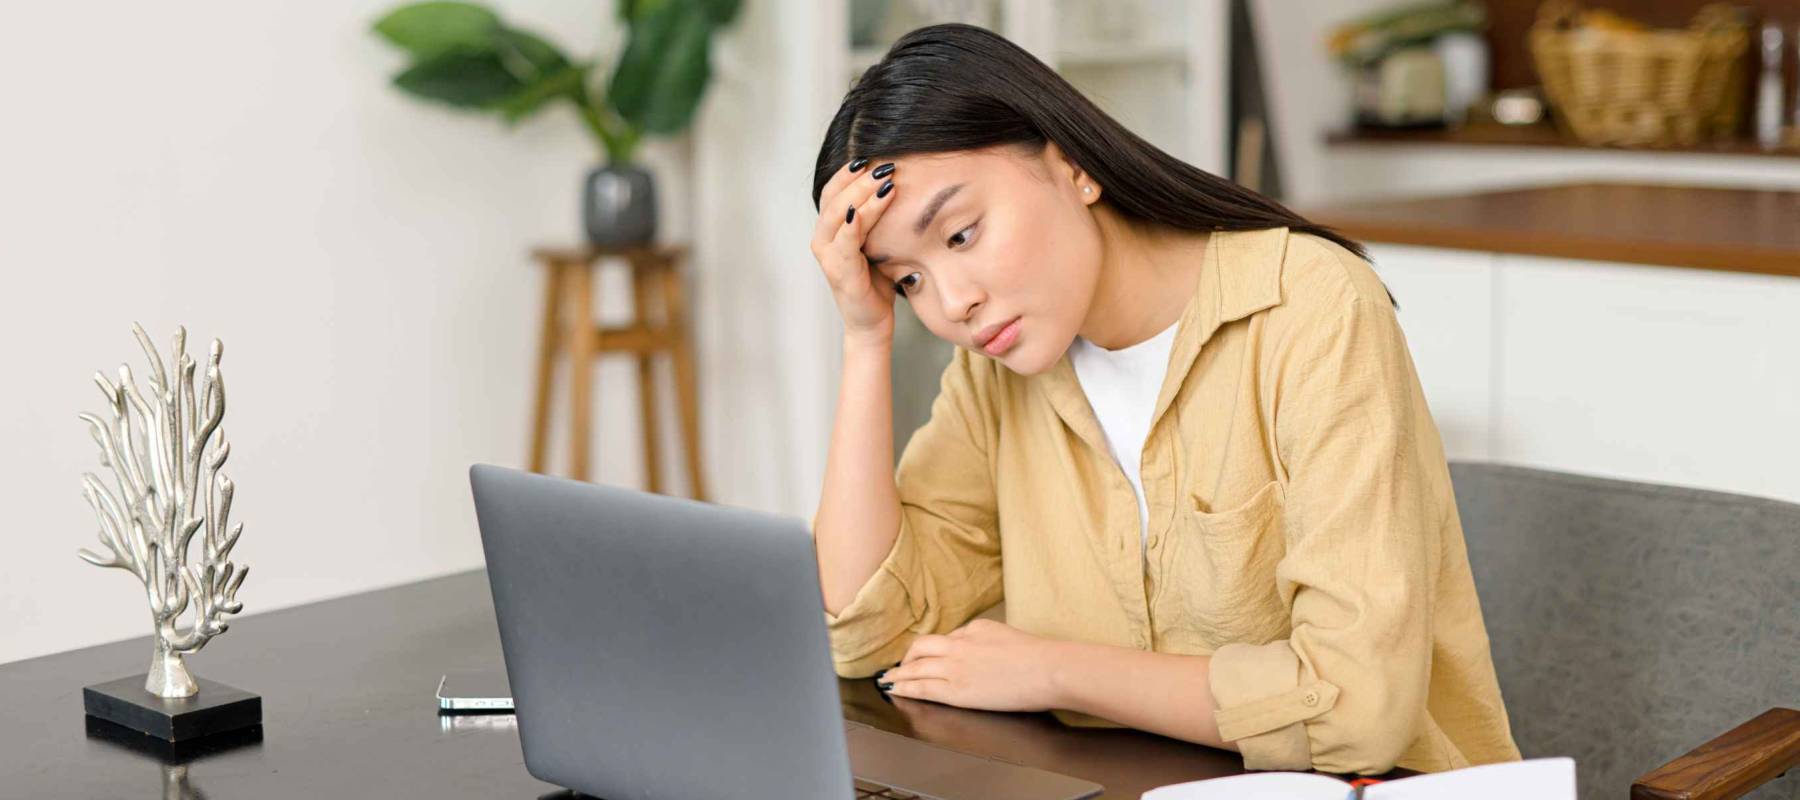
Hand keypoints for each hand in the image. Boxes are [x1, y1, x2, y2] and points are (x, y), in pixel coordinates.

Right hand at [811, 157, 900, 344]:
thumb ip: (878, 218)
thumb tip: (898, 183)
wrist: (872, 322)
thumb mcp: (878, 242)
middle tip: (884, 165)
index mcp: (830, 230)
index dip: (849, 171)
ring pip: (839, 215)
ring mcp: (828, 256)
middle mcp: (823, 240)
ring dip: (862, 195)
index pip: (833, 190)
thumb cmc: (877, 281)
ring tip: (886, 181)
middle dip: (859, 179)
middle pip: (834, 198)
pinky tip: (870, 207)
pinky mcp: (839, 272)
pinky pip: (845, 242)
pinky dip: (855, 223)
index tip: (872, 155)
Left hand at [879, 618, 1061, 712]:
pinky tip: (895, 690)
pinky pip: (922, 687)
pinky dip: (905, 687)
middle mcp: (959, 644)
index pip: (947, 638)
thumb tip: (978, 651)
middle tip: (900, 666)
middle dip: (908, 657)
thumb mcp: (1007, 635)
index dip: (934, 650)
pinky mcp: (955, 690)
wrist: (1048, 669)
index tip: (926, 655)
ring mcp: (955, 667)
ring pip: (916, 666)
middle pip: (922, 647)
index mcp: (974, 629)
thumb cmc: (1038, 656)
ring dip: (899, 673)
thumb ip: (987, 640)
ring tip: (888, 679)